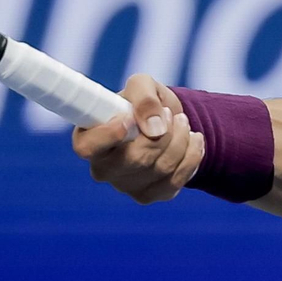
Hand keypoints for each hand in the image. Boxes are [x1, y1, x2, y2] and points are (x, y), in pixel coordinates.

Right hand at [73, 73, 205, 203]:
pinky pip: (176, 181)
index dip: (108, 135)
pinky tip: (193, 139)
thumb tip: (154, 127)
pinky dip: (192, 156)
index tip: (128, 119)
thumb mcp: (142, 85)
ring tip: (182, 121)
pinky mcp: (148, 195)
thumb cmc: (143, 100)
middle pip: (135, 158)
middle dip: (163, 132)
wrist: (164, 120)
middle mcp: (102, 168)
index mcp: (89, 138)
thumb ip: (144, 97)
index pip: (88, 147)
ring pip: (160, 168)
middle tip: (170, 114)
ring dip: (180, 139)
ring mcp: (124, 185)